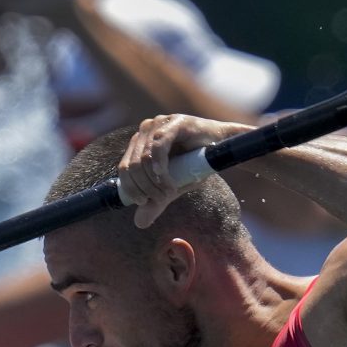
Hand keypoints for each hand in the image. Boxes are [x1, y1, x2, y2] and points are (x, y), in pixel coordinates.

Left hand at [117, 113, 244, 227]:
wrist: (223, 148)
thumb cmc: (196, 165)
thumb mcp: (172, 187)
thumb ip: (155, 202)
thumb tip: (139, 223)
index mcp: (139, 144)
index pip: (124, 168)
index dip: (130, 188)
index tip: (142, 202)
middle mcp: (144, 132)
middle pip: (132, 165)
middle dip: (144, 187)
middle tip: (161, 199)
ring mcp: (157, 125)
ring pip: (143, 158)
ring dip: (154, 181)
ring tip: (169, 191)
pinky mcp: (172, 123)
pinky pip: (158, 147)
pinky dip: (160, 166)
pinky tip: (165, 177)